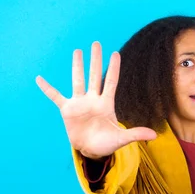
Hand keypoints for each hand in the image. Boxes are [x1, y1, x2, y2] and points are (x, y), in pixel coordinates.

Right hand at [35, 41, 156, 158]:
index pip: (111, 82)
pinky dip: (47, 89)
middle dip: (96, 60)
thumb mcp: (121, 139)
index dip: (113, 69)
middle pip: (95, 76)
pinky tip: (39, 79)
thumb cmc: (106, 143)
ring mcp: (79, 103)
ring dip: (77, 67)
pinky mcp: (67, 110)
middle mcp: (93, 100)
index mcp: (106, 104)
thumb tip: (155, 135)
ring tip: (78, 51)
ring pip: (78, 81)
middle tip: (96, 43)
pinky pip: (55, 97)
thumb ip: (136, 134)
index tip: (116, 53)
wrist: (90, 151)